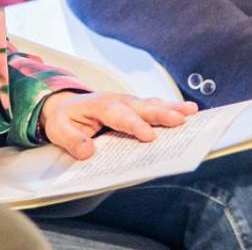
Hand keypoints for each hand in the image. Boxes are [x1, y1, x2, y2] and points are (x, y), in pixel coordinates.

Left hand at [38, 90, 199, 159]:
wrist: (63, 104)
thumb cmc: (65, 119)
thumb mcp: (60, 131)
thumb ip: (73, 141)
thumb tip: (88, 151)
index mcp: (100, 106)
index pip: (119, 116)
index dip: (135, 126)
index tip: (149, 137)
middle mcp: (117, 101)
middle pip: (142, 108)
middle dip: (162, 114)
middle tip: (181, 121)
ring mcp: (128, 102)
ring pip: (152, 105)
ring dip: (171, 108)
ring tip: (192, 112)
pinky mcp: (134, 106)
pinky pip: (154, 106)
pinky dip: (170, 108)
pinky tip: (188, 112)